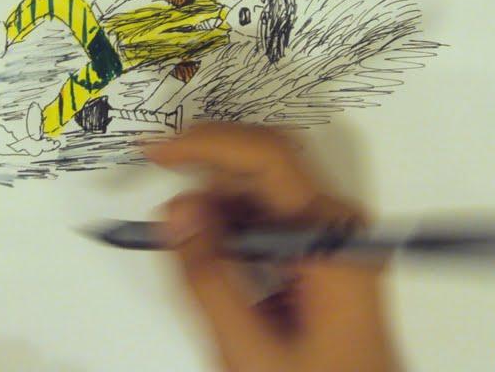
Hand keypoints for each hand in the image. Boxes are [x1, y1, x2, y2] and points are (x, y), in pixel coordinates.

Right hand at [148, 123, 397, 371]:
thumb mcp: (250, 350)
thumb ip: (209, 278)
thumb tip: (176, 207)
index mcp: (331, 239)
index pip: (269, 157)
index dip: (208, 143)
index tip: (154, 152)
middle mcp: (340, 224)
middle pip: (268, 163)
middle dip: (208, 166)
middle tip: (159, 185)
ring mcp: (336, 236)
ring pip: (267, 187)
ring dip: (217, 198)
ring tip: (182, 237)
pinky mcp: (326, 251)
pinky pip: (274, 214)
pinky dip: (233, 221)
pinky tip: (208, 248)